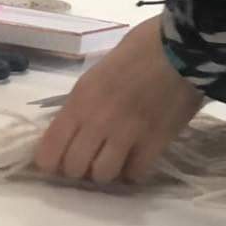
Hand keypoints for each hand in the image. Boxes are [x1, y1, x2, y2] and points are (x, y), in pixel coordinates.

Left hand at [32, 18, 204, 184]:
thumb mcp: (93, 77)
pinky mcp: (156, 142)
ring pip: (103, 175)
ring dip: (103, 172)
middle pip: (73, 167)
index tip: (52, 164)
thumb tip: (70, 131)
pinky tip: (134, 161)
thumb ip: (80, 106)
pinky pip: (136, 173)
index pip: (50, 148)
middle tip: (84, 162)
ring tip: (109, 162)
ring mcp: (127, 134)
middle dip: (75, 169)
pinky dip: (132, 172)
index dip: (48, 162)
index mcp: (78, 102)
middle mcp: (97, 122)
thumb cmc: (134, 54)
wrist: (177, 51)